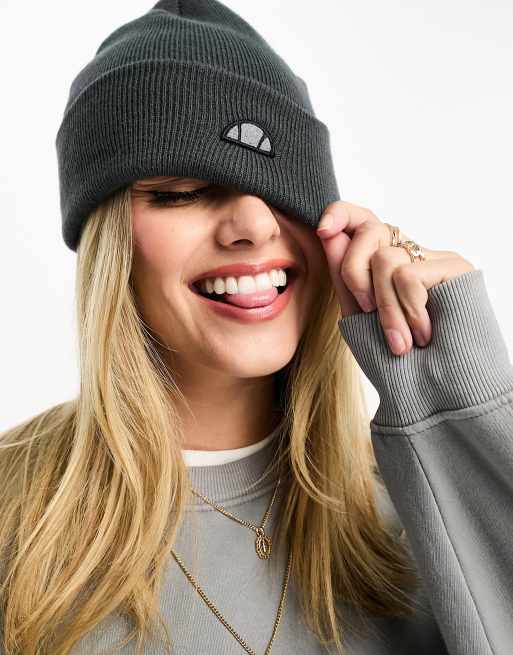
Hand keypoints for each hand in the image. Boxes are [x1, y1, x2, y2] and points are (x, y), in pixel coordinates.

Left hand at [316, 201, 475, 355]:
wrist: (434, 392)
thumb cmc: (396, 361)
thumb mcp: (359, 316)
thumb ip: (345, 277)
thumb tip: (329, 233)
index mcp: (385, 262)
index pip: (363, 220)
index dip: (341, 214)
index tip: (323, 230)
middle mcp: (411, 254)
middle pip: (369, 231)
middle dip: (354, 273)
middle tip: (367, 312)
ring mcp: (435, 258)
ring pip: (386, 258)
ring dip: (385, 308)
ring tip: (401, 341)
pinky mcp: (455, 268)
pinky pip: (408, 276)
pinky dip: (407, 311)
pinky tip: (423, 334)